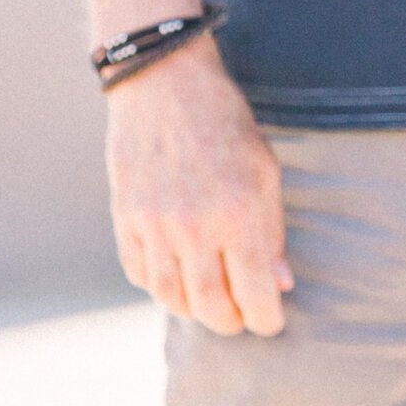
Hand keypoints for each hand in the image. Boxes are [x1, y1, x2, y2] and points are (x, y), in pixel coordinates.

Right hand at [105, 37, 291, 337]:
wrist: (164, 82)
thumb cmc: (225, 123)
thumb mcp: (265, 169)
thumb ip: (271, 230)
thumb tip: (280, 282)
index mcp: (239, 212)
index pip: (255, 291)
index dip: (266, 318)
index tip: (271, 322)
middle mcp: (194, 226)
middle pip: (210, 306)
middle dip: (230, 322)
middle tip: (241, 319)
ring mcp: (154, 225)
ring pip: (171, 297)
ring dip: (193, 310)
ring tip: (210, 304)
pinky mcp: (124, 218)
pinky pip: (139, 272)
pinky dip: (159, 286)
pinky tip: (176, 279)